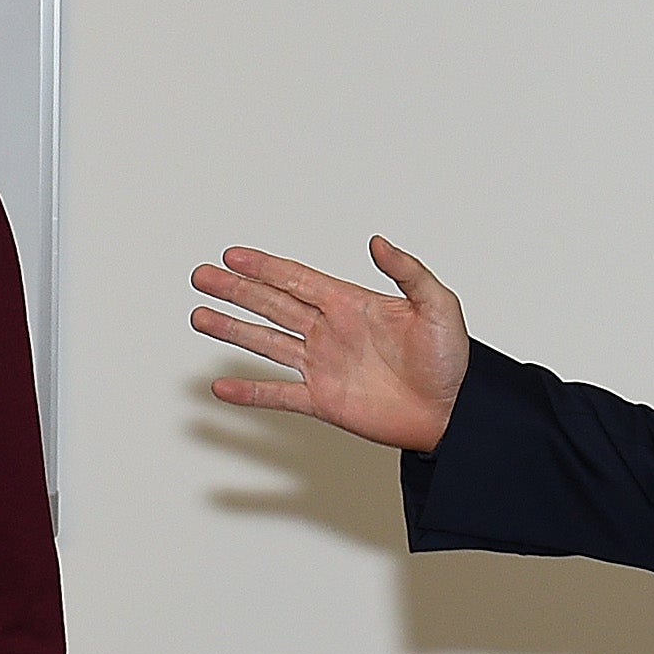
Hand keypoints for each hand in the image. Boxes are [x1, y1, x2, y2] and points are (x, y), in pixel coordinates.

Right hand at [190, 236, 470, 453]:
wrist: (453, 412)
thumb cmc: (451, 360)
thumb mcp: (438, 306)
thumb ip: (408, 272)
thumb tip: (378, 241)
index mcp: (351, 304)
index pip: (297, 279)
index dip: (264, 266)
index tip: (233, 254)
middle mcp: (330, 331)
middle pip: (271, 305)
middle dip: (236, 290)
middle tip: (202, 276)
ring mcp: (323, 365)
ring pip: (266, 343)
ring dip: (232, 330)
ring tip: (200, 316)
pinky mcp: (324, 400)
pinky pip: (279, 394)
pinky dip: (250, 391)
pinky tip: (222, 385)